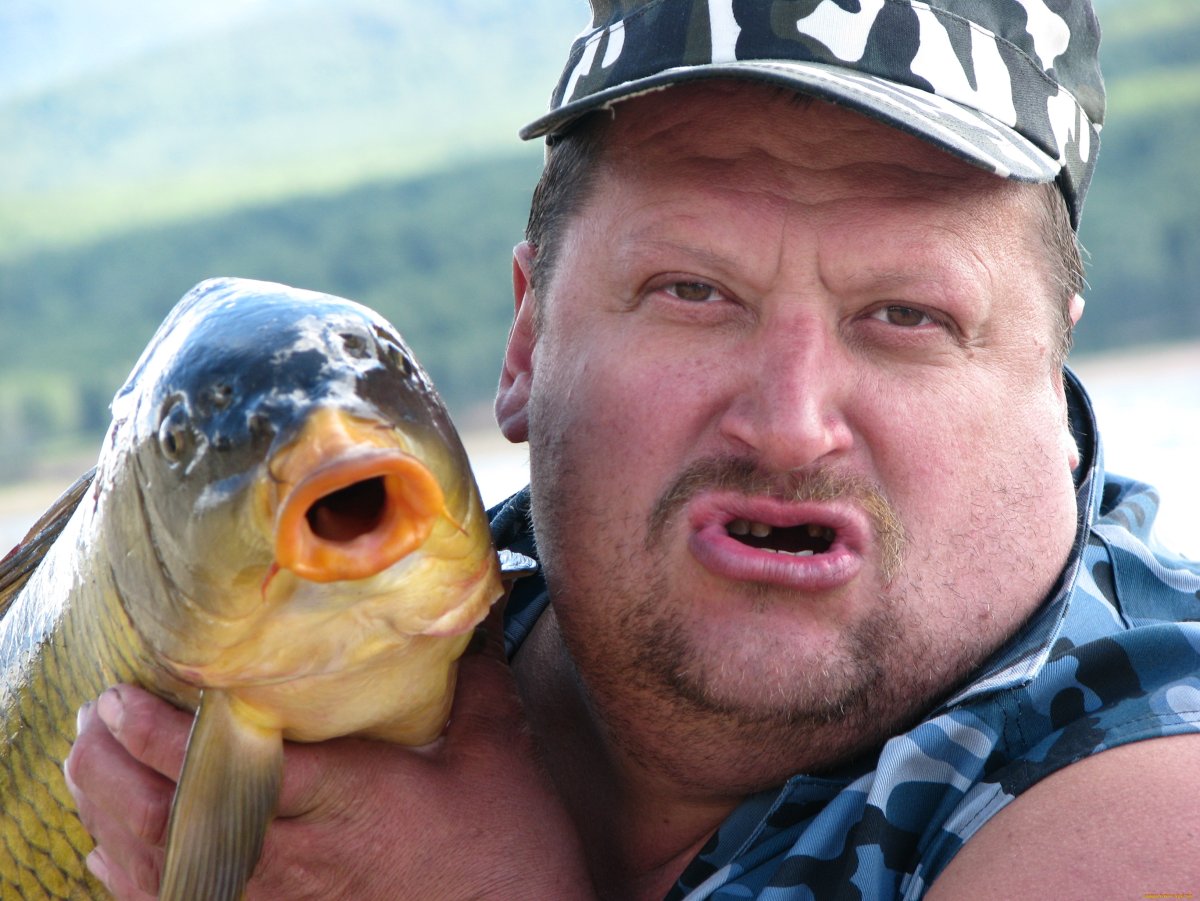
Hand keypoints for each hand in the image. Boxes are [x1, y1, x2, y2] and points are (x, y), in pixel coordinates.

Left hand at [65, 602, 592, 899]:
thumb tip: (474, 613)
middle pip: (170, 819)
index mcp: (340, 800)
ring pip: (164, 867)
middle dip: (115, 768)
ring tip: (92, 766)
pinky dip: (133, 879)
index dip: (158, 733)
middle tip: (94, 720)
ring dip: (113, 816)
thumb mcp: (498, 756)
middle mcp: (294, 858)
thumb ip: (475, 681)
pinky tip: (113, 852)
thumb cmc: (507, 857)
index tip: (121, 696)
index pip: (224, 766)